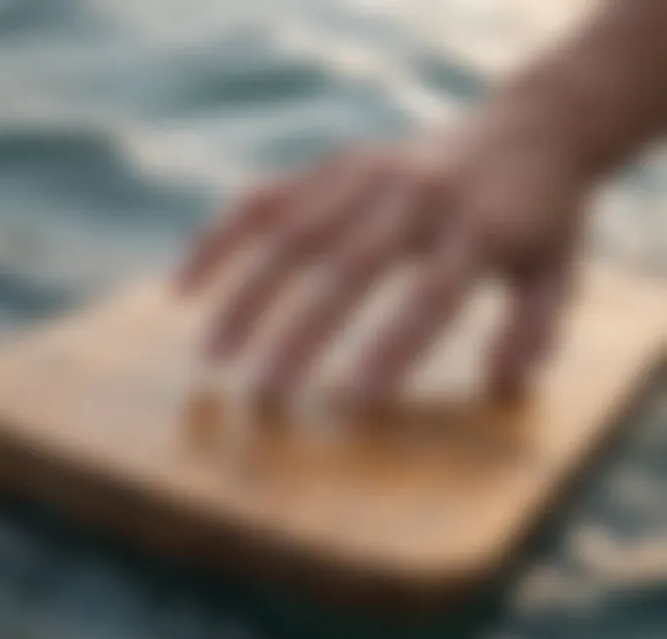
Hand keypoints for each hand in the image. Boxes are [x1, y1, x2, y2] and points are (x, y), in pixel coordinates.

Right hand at [177, 101, 593, 404]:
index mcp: (480, 225)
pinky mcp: (337, 164)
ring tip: (212, 356)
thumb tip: (502, 387)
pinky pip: (265, 200)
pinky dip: (220, 239)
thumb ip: (535, 328)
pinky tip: (184, 286)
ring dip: (247, 295)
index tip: (353, 405)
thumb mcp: (562, 270)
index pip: (430, 295)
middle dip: (300, 335)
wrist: (533, 126)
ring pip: (293, 233)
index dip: (392, 349)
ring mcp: (369, 171)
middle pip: (348, 266)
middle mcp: (417, 192)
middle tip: (262, 397)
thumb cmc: (543, 214)